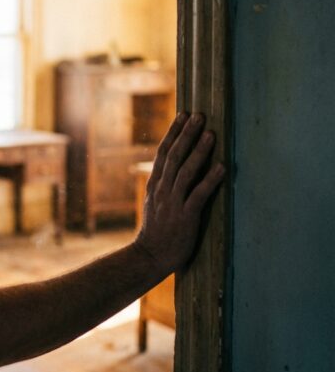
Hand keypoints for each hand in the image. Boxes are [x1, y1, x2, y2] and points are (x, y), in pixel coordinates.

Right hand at [134, 112, 224, 275]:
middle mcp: (163, 189)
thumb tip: (173, 169)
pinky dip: (211, 179)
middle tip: (199, 116)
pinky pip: (199, 194)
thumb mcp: (154, 204)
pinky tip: (221, 167)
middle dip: (187, 134)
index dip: (173, 132)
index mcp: (155, 185)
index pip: (163, 152)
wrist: (149, 256)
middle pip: (174, 156)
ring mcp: (173, 202)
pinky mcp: (185, 216)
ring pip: (186, 171)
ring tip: (212, 134)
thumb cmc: (156, 232)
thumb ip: (163, 186)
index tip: (183, 115)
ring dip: (199, 151)